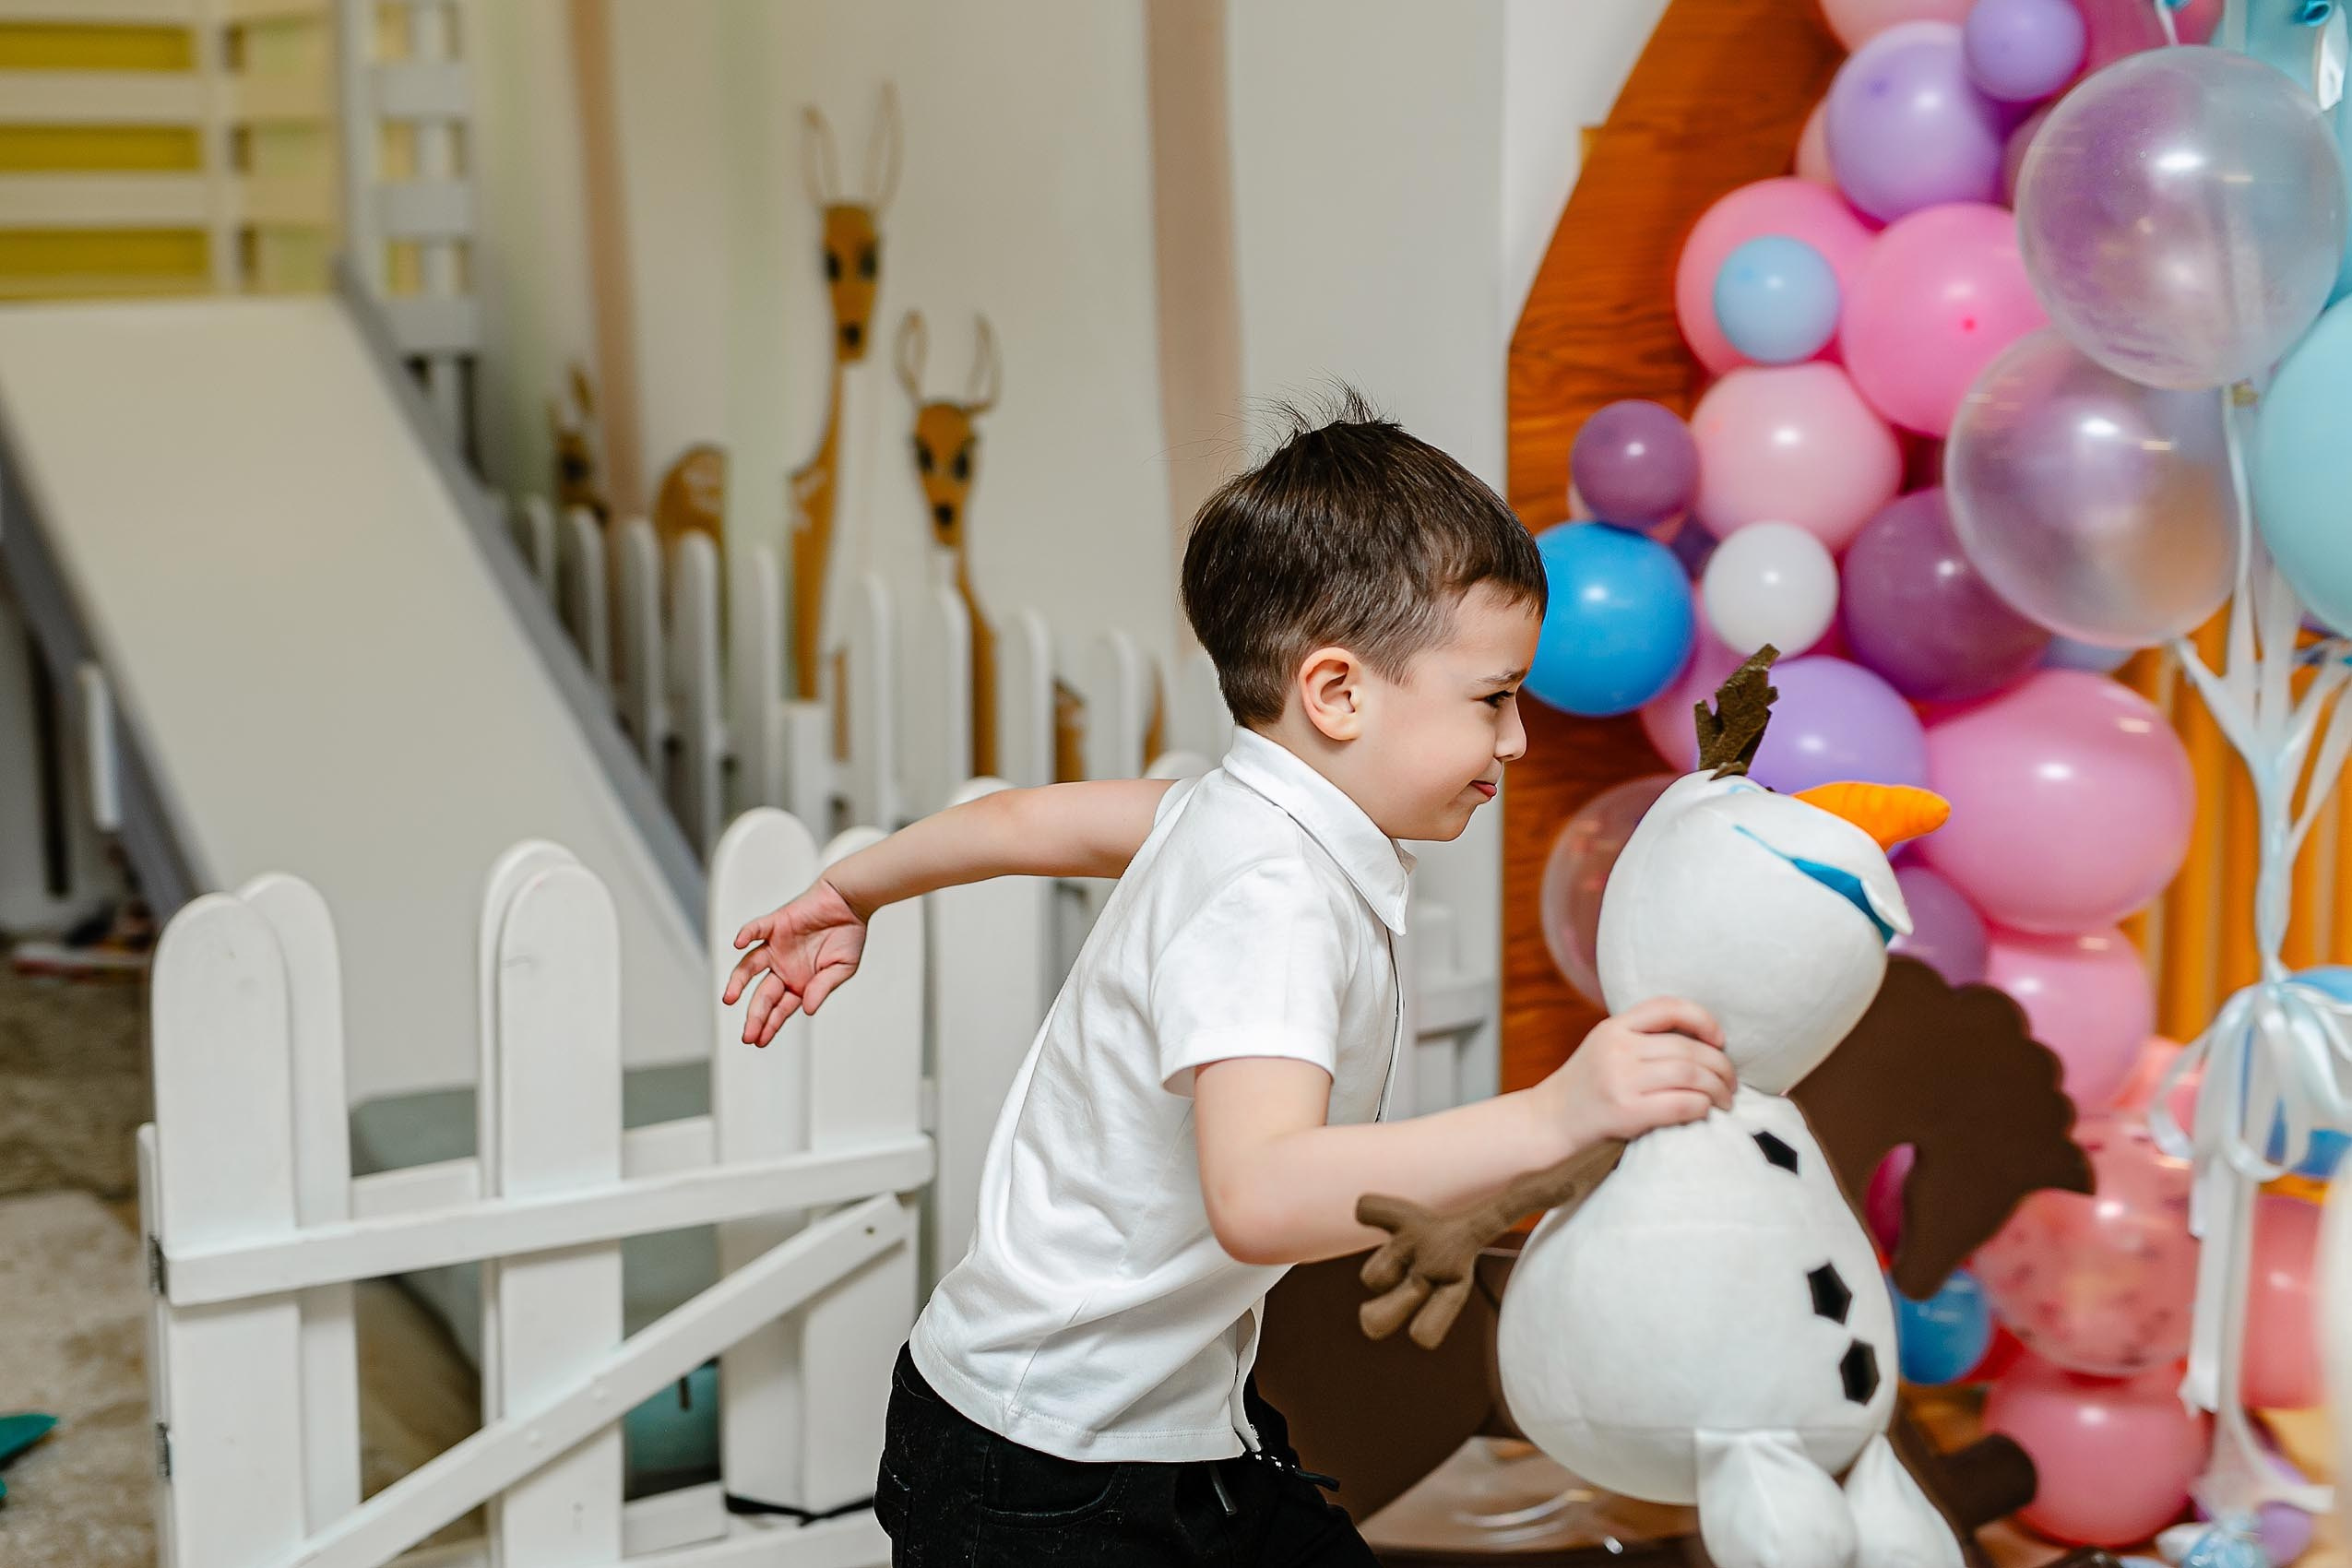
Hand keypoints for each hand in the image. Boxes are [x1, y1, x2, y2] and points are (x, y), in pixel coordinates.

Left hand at [720, 878, 866, 1045]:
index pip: (779, 1008)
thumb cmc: (848, 935)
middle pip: (763, 995)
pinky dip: (746, 935)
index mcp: (799, 982)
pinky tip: (738, 944)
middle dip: (755, 1016)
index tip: (760, 1040)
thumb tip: (808, 1009)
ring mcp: (776, 947)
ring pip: (749, 967)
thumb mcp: (842, 969)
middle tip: (748, 1035)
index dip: (770, 1025)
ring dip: (738, 982)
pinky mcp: (775, 924)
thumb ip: (823, 988)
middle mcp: (783, 967)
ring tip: (730, 999)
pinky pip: (756, 929)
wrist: (849, 903)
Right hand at [1540, 997, 1732, 1150]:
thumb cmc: (1586, 1088)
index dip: (1702, 1019)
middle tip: (1731, 1083)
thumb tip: (1701, 1042)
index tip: (1719, 1039)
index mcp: (1614, 1027)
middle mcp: (1617, 1048)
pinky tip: (1704, 1112)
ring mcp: (1620, 1080)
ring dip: (1717, 1089)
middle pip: (1688, 1048)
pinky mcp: (1626, 1111)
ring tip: (1725, 1100)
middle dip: (1721, 1066)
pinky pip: (1681, 1104)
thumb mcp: (1605, 1048)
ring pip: (1690, 1075)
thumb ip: (1641, 1039)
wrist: (1549, 1121)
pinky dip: (1701, 1107)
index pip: (1668, 1007)